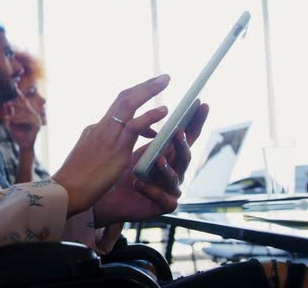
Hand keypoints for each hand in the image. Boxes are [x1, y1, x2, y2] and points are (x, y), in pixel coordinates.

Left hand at [4, 89, 41, 150]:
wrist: (23, 146)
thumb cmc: (17, 134)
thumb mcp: (10, 122)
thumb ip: (9, 113)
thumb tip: (5, 104)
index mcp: (27, 111)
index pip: (22, 100)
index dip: (18, 93)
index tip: (12, 85)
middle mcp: (33, 113)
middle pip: (25, 103)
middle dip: (16, 102)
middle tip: (6, 103)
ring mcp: (37, 118)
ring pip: (26, 112)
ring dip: (15, 114)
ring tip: (7, 118)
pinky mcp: (37, 125)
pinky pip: (28, 119)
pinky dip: (19, 120)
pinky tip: (12, 121)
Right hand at [52, 74, 171, 215]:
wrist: (64, 193)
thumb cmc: (74, 182)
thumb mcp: (88, 159)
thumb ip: (100, 149)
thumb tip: (111, 148)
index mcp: (95, 129)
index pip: (117, 108)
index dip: (136, 98)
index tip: (149, 92)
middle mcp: (101, 127)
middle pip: (123, 98)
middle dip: (144, 85)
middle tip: (163, 77)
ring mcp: (107, 136)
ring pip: (129, 104)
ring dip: (148, 89)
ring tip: (166, 80)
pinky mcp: (115, 149)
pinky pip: (134, 126)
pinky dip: (149, 115)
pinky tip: (164, 110)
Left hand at [93, 103, 208, 226]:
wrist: (106, 199)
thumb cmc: (121, 172)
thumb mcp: (130, 146)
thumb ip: (142, 130)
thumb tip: (150, 106)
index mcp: (167, 152)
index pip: (184, 133)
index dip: (194, 120)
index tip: (200, 103)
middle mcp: (172, 169)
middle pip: (185, 154)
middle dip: (183, 142)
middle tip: (178, 132)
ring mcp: (169, 188)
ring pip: (175, 177)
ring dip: (167, 168)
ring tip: (157, 160)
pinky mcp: (162, 205)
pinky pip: (163, 199)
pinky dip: (151, 191)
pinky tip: (138, 183)